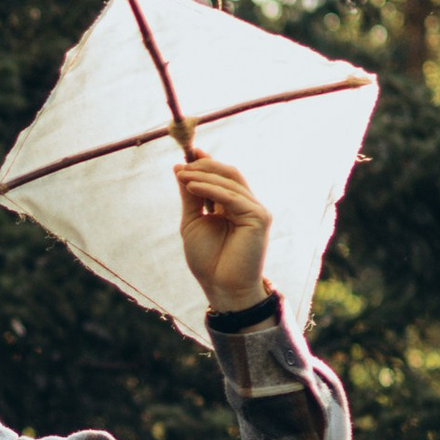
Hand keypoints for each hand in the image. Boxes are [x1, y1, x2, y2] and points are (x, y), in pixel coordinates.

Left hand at [176, 151, 270, 306]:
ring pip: (230, 181)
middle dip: (205, 166)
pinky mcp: (259, 218)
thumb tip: (180, 169)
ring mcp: (256, 210)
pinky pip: (232, 197)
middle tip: (182, 164)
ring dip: (204, 175)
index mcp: (234, 206)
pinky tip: (191, 187)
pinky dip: (210, 189)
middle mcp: (248, 205)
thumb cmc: (208, 260)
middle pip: (229, 173)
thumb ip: (190, 197)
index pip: (223, 176)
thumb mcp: (193, 222)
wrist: (221, 287)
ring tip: (181, 175)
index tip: (189, 152)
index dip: (207, 162)